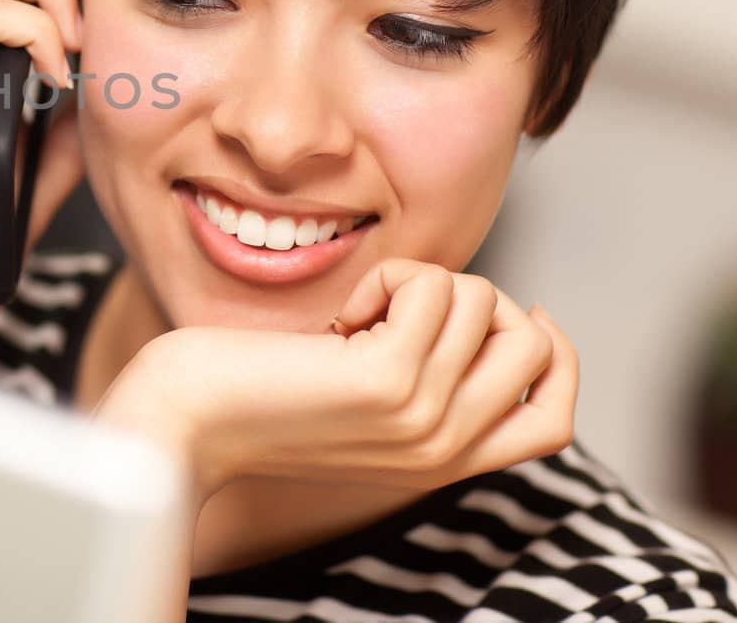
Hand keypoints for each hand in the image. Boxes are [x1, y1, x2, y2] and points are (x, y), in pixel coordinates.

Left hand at [92, 259, 577, 504]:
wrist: (182, 420)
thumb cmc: (256, 393)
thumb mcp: (361, 400)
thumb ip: (425, 380)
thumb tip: (486, 312)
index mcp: (443, 461)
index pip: (555, 423)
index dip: (554, 356)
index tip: (516, 308)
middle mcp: (443, 448)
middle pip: (535, 347)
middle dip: (476, 297)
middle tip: (399, 307)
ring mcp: (422, 417)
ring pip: (482, 300)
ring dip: (416, 280)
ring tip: (354, 315)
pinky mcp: (389, 379)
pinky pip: (433, 286)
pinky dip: (387, 276)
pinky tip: (339, 315)